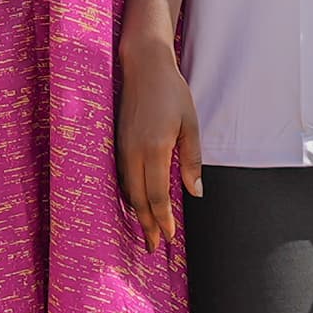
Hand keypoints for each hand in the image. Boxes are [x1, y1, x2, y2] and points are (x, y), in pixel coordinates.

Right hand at [116, 32, 204, 250]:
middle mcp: (133, 152)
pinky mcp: (117, 143)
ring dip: (136, 213)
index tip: (168, 238)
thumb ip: (191, 160)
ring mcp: (121, 148)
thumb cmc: (171, 93)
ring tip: (145, 230)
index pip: (156, 196)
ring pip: (126, 190)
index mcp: (154, 149)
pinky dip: (130, 196)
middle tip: (153, 247)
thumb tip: (194, 192)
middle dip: (146, 224)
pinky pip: (122, 177)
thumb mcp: (190, 125)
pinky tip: (137, 203)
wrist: (143, 66)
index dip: (162, 220)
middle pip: (137, 199)